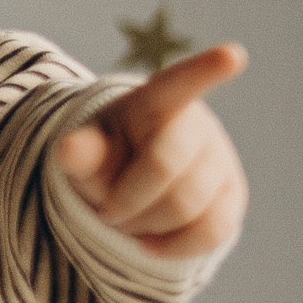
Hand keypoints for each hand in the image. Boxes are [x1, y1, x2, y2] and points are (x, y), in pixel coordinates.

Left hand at [52, 45, 248, 257]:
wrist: (130, 190)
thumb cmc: (106, 161)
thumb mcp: (85, 155)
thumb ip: (81, 153)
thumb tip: (68, 149)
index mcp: (155, 100)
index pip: (180, 82)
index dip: (206, 70)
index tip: (233, 55)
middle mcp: (196, 123)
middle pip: (164, 167)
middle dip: (126, 200)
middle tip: (107, 210)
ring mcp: (220, 159)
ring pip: (186, 207)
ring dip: (146, 225)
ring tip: (129, 218)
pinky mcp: (233, 196)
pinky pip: (211, 232)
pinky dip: (173, 247)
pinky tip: (151, 243)